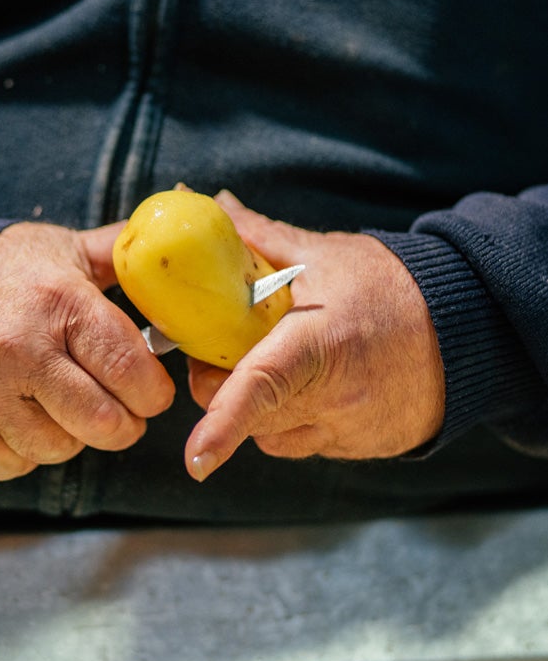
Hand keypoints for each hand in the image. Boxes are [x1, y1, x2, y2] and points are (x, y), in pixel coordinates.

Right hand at [0, 221, 174, 479]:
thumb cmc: (4, 271)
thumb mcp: (64, 249)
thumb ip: (120, 255)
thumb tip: (173, 254)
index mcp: (60, 303)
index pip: (130, 371)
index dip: (154, 393)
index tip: (153, 392)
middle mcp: (20, 349)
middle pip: (103, 423)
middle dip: (125, 425)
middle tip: (121, 410)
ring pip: (60, 449)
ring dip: (73, 436)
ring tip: (63, 404)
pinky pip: (13, 464)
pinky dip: (27, 450)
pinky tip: (23, 416)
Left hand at [184, 191, 444, 481]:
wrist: (464, 325)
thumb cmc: (387, 285)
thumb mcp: (320, 254)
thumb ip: (256, 235)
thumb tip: (206, 200)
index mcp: (319, 343)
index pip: (262, 386)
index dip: (223, 425)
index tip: (195, 460)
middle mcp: (336, 397)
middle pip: (252, 414)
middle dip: (222, 389)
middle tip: (224, 351)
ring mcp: (352, 430)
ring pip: (274, 435)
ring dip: (260, 407)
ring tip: (277, 362)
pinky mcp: (363, 447)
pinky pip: (306, 442)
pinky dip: (293, 420)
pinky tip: (310, 385)